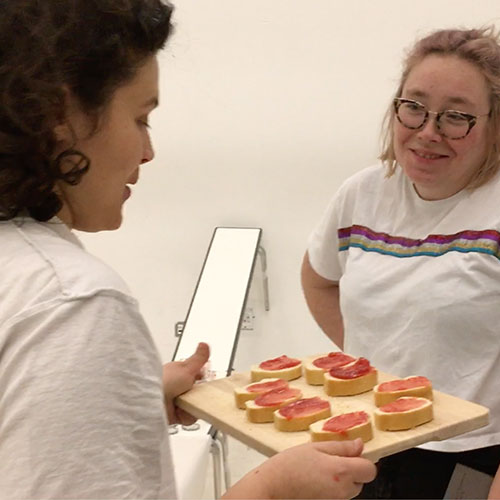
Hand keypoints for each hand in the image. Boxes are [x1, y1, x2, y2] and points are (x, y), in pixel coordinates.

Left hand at [162, 342, 209, 424]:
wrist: (151, 401)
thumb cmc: (164, 381)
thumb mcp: (186, 367)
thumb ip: (198, 359)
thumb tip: (204, 344)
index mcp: (178, 373)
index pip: (196, 374)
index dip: (203, 378)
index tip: (208, 380)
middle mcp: (177, 387)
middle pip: (198, 391)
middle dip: (199, 394)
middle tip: (197, 393)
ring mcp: (176, 401)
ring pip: (195, 404)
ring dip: (193, 404)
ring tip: (186, 401)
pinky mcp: (174, 415)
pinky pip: (188, 417)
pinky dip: (187, 415)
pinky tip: (182, 409)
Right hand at [223, 438, 375, 498]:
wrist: (272, 488)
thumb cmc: (289, 466)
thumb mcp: (315, 447)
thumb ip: (341, 447)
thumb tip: (359, 445)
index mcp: (341, 471)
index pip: (370, 470)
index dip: (362, 460)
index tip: (350, 454)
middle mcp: (342, 491)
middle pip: (361, 481)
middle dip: (351, 470)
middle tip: (328, 461)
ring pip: (350, 490)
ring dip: (341, 480)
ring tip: (318, 471)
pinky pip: (338, 496)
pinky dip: (332, 489)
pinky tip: (315, 481)